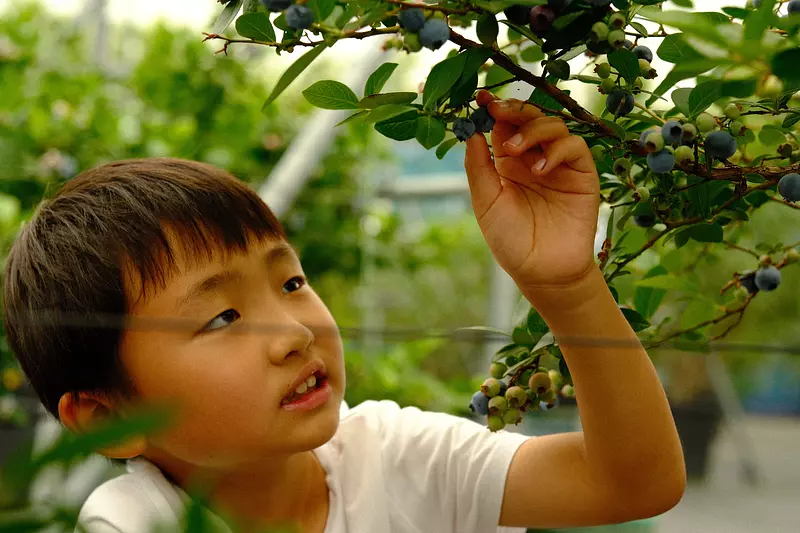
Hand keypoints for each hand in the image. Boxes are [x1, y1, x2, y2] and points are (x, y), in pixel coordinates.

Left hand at [464, 90, 600, 288]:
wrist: (542, 272)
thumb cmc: (511, 241)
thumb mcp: (486, 202)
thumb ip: (478, 167)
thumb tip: (471, 132)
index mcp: (508, 163)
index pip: (503, 126)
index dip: (494, 110)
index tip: (480, 99)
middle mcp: (534, 158)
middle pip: (529, 118)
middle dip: (513, 110)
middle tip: (498, 111)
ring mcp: (559, 165)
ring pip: (553, 126)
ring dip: (532, 130)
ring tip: (515, 152)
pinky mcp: (582, 174)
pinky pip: (574, 147)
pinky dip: (556, 150)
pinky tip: (539, 169)